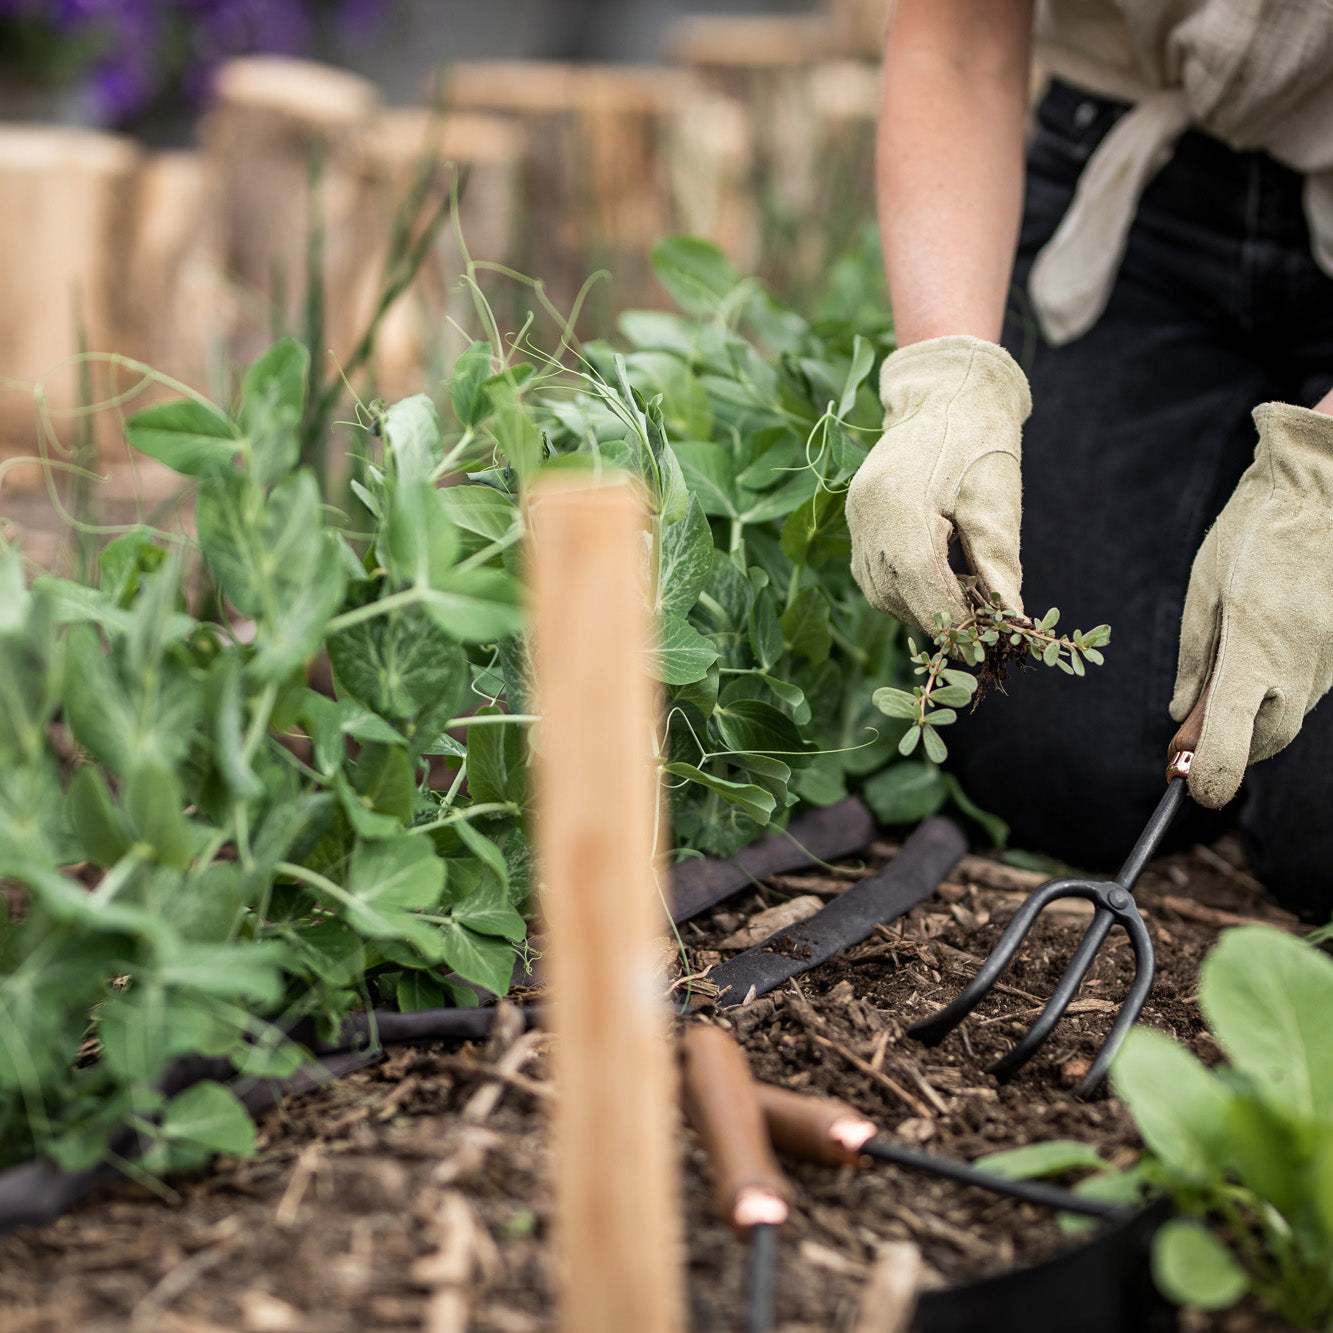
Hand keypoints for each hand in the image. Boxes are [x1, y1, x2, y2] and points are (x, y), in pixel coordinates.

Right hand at [847, 335, 1029, 633]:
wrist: (948, 392)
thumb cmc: (981, 440)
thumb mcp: (997, 503)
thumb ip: (998, 564)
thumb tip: (1010, 618)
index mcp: (901, 505)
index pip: (921, 584)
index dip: (953, 619)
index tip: (983, 639)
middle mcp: (868, 515)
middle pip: (895, 594)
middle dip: (937, 618)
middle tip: (977, 626)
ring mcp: (856, 516)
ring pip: (879, 591)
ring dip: (918, 607)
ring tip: (959, 602)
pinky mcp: (856, 516)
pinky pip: (872, 572)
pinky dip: (903, 588)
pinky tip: (936, 581)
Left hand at [1171, 402, 1332, 806]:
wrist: (1321, 491)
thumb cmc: (1252, 534)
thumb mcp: (1203, 594)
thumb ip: (1194, 662)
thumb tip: (1183, 717)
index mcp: (1254, 650)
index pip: (1231, 740)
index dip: (1210, 777)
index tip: (1190, 789)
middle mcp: (1299, 666)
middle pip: (1264, 743)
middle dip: (1228, 752)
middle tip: (1190, 741)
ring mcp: (1329, 661)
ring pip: (1288, 720)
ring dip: (1251, 724)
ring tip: (1222, 688)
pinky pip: (1304, 691)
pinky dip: (1274, 694)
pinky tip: (1257, 659)